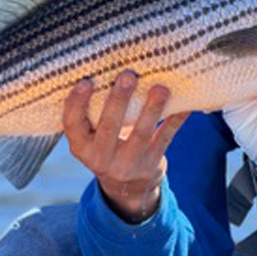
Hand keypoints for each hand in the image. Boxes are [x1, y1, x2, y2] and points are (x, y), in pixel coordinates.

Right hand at [62, 71, 187, 222]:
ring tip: (160, 88)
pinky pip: (164, 139)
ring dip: (151, 109)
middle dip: (119, 100)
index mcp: (82, 146)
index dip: (76, 103)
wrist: (128, 187)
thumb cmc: (107, 147)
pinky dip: (175, 121)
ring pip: (140, 134)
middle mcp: (101, 158)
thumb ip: (94, 114)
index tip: (85, 82)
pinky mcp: (151, 164)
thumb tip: (108, 68)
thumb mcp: (92, 137)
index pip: (72, 124)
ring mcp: (127, 163)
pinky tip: (184, 107)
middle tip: (127, 76)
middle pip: (109, 127)